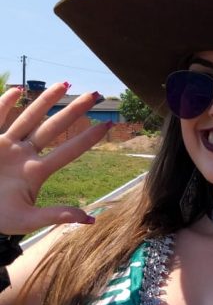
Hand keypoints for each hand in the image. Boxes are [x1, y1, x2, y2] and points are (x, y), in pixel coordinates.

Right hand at [0, 83, 111, 234]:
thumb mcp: (28, 220)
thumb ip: (57, 215)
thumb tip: (91, 220)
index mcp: (37, 172)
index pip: (69, 151)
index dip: (88, 137)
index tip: (109, 124)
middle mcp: (25, 155)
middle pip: (55, 128)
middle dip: (74, 111)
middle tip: (95, 95)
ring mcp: (6, 146)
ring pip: (30, 118)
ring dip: (46, 101)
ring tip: (64, 84)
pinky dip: (5, 103)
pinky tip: (18, 90)